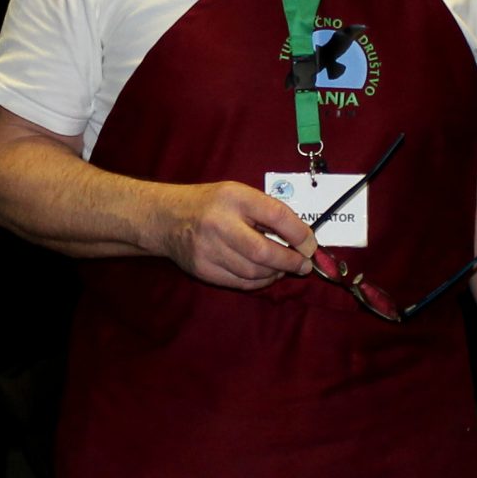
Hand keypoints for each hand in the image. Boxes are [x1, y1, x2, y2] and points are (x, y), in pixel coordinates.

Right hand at [161, 182, 317, 289]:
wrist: (166, 218)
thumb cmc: (210, 204)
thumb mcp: (238, 194)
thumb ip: (266, 212)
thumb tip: (301, 239)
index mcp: (233, 197)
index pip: (275, 215)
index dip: (299, 234)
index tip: (311, 245)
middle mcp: (218, 223)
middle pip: (263, 251)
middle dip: (290, 261)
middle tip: (303, 265)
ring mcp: (208, 249)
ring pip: (253, 272)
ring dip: (275, 273)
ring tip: (282, 268)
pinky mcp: (202, 269)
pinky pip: (240, 283)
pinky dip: (259, 282)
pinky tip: (265, 275)